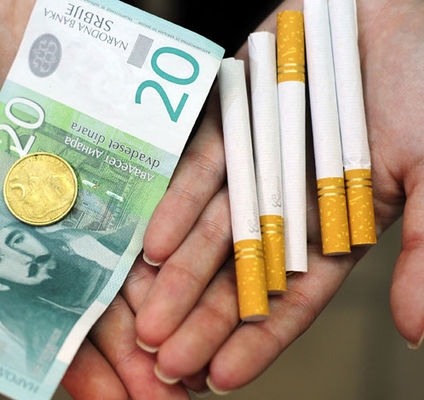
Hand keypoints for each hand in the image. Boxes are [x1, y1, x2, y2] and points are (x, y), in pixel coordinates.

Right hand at [0, 1, 187, 397]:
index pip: (38, 313)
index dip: (70, 362)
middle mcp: (53, 219)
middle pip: (99, 297)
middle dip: (133, 353)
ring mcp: (95, 183)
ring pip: (140, 257)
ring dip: (170, 308)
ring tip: (198, 361)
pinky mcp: (128, 143)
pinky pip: (164, 190)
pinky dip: (186, 232)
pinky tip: (210, 275)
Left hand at [135, 0, 423, 392]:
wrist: (385, 8)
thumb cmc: (423, 82)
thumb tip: (417, 329)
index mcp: (338, 224)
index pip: (292, 297)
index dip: (258, 339)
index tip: (221, 378)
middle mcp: (287, 200)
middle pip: (239, 273)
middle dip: (203, 320)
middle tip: (166, 364)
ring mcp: (256, 164)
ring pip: (210, 230)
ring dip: (179, 277)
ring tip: (148, 323)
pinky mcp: (231, 123)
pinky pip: (201, 170)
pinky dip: (178, 206)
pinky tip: (154, 247)